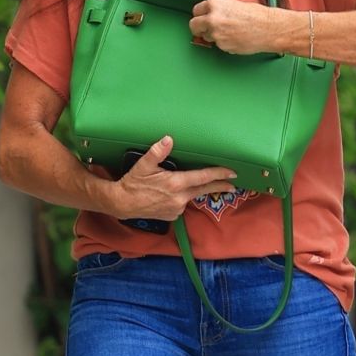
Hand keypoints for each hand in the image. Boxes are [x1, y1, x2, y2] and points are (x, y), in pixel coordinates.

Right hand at [111, 136, 236, 218]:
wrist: (122, 204)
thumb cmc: (133, 183)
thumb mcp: (143, 165)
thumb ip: (157, 152)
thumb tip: (168, 139)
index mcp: (176, 183)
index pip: (203, 177)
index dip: (219, 174)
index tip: (232, 173)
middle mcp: (180, 198)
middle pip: (205, 189)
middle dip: (219, 186)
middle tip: (232, 185)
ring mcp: (177, 208)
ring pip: (192, 196)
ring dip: (197, 191)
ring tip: (200, 185)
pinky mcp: (172, 215)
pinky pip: (182, 204)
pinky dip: (182, 198)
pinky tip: (173, 194)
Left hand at [190, 0, 279, 54]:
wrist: (268, 29)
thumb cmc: (257, 16)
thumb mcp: (234, 4)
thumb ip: (220, 10)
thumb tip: (212, 14)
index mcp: (215, 4)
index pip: (196, 10)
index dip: (200, 15)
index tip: (202, 17)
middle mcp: (212, 18)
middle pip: (193, 25)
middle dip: (198, 27)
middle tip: (205, 28)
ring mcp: (216, 34)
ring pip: (205, 36)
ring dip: (212, 35)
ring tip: (228, 32)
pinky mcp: (222, 46)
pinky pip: (218, 45)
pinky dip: (223, 43)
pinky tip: (234, 37)